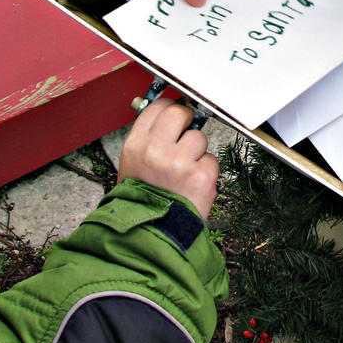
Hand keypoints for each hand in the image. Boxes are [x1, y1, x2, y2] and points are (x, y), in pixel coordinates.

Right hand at [118, 98, 218, 220]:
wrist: (152, 234)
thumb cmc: (141, 201)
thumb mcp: (131, 166)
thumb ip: (147, 140)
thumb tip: (162, 113)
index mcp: (136, 146)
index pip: (156, 108)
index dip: (169, 108)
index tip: (175, 114)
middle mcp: (156, 150)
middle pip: (179, 113)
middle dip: (187, 120)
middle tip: (187, 132)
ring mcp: (179, 163)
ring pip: (199, 137)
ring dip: (197, 151)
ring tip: (186, 170)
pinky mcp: (201, 176)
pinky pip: (211, 160)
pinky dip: (206, 172)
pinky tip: (194, 185)